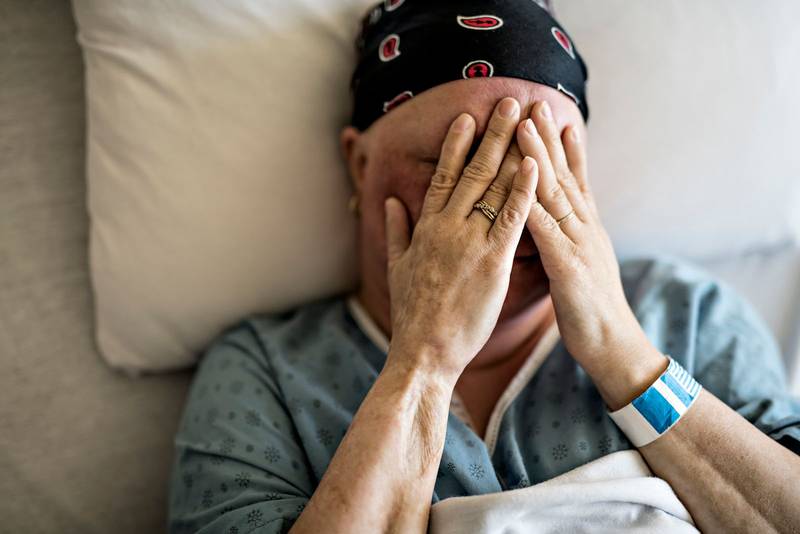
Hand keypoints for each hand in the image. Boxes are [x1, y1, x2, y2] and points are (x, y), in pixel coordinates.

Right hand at [384, 97, 537, 379]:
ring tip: (528, 119)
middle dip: (492, 133)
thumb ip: (396, 230)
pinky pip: (511, 219)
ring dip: (513, 149)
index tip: (468, 116)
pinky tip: (536, 164)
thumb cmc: (412, 313)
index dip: (457, 144)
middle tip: (508, 100)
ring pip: (494, 187)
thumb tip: (390, 201)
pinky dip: (524, 190)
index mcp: (426, 227)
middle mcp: (447, 227)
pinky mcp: (492, 262)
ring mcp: (469, 242)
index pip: (444, 176)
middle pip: (473, 170)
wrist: (422, 351)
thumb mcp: (396, 267)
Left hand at [515, 101, 659, 375]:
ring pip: (555, 194)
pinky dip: (536, 203)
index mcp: (583, 228)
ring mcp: (578, 244)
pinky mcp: (569, 266)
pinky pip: (549, 230)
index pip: (570, 180)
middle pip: (562, 175)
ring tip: (528, 125)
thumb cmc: (589, 308)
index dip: (560, 147)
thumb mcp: (580, 263)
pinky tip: (525, 182)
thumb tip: (558, 221)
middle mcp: (584, 228)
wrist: (612, 344)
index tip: (547, 116)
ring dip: (540, 157)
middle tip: (534, 102)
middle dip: (548, 137)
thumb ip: (568, 237)